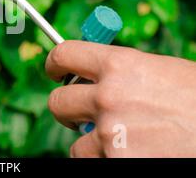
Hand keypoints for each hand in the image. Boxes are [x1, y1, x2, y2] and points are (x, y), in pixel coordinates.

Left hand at [45, 40, 195, 157]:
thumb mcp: (164, 72)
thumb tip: (96, 78)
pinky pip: (91, 163)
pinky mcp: (114, 162)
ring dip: (92, 145)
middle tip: (81, 116)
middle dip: (67, 110)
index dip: (55, 63)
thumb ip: (125, 73)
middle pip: (57, 102)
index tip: (54, 72)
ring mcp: (109, 134)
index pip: (65, 54)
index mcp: (120, 65)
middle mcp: (108, 97)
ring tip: (123, 143)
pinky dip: (106, 161)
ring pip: (76, 144)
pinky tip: (135, 154)